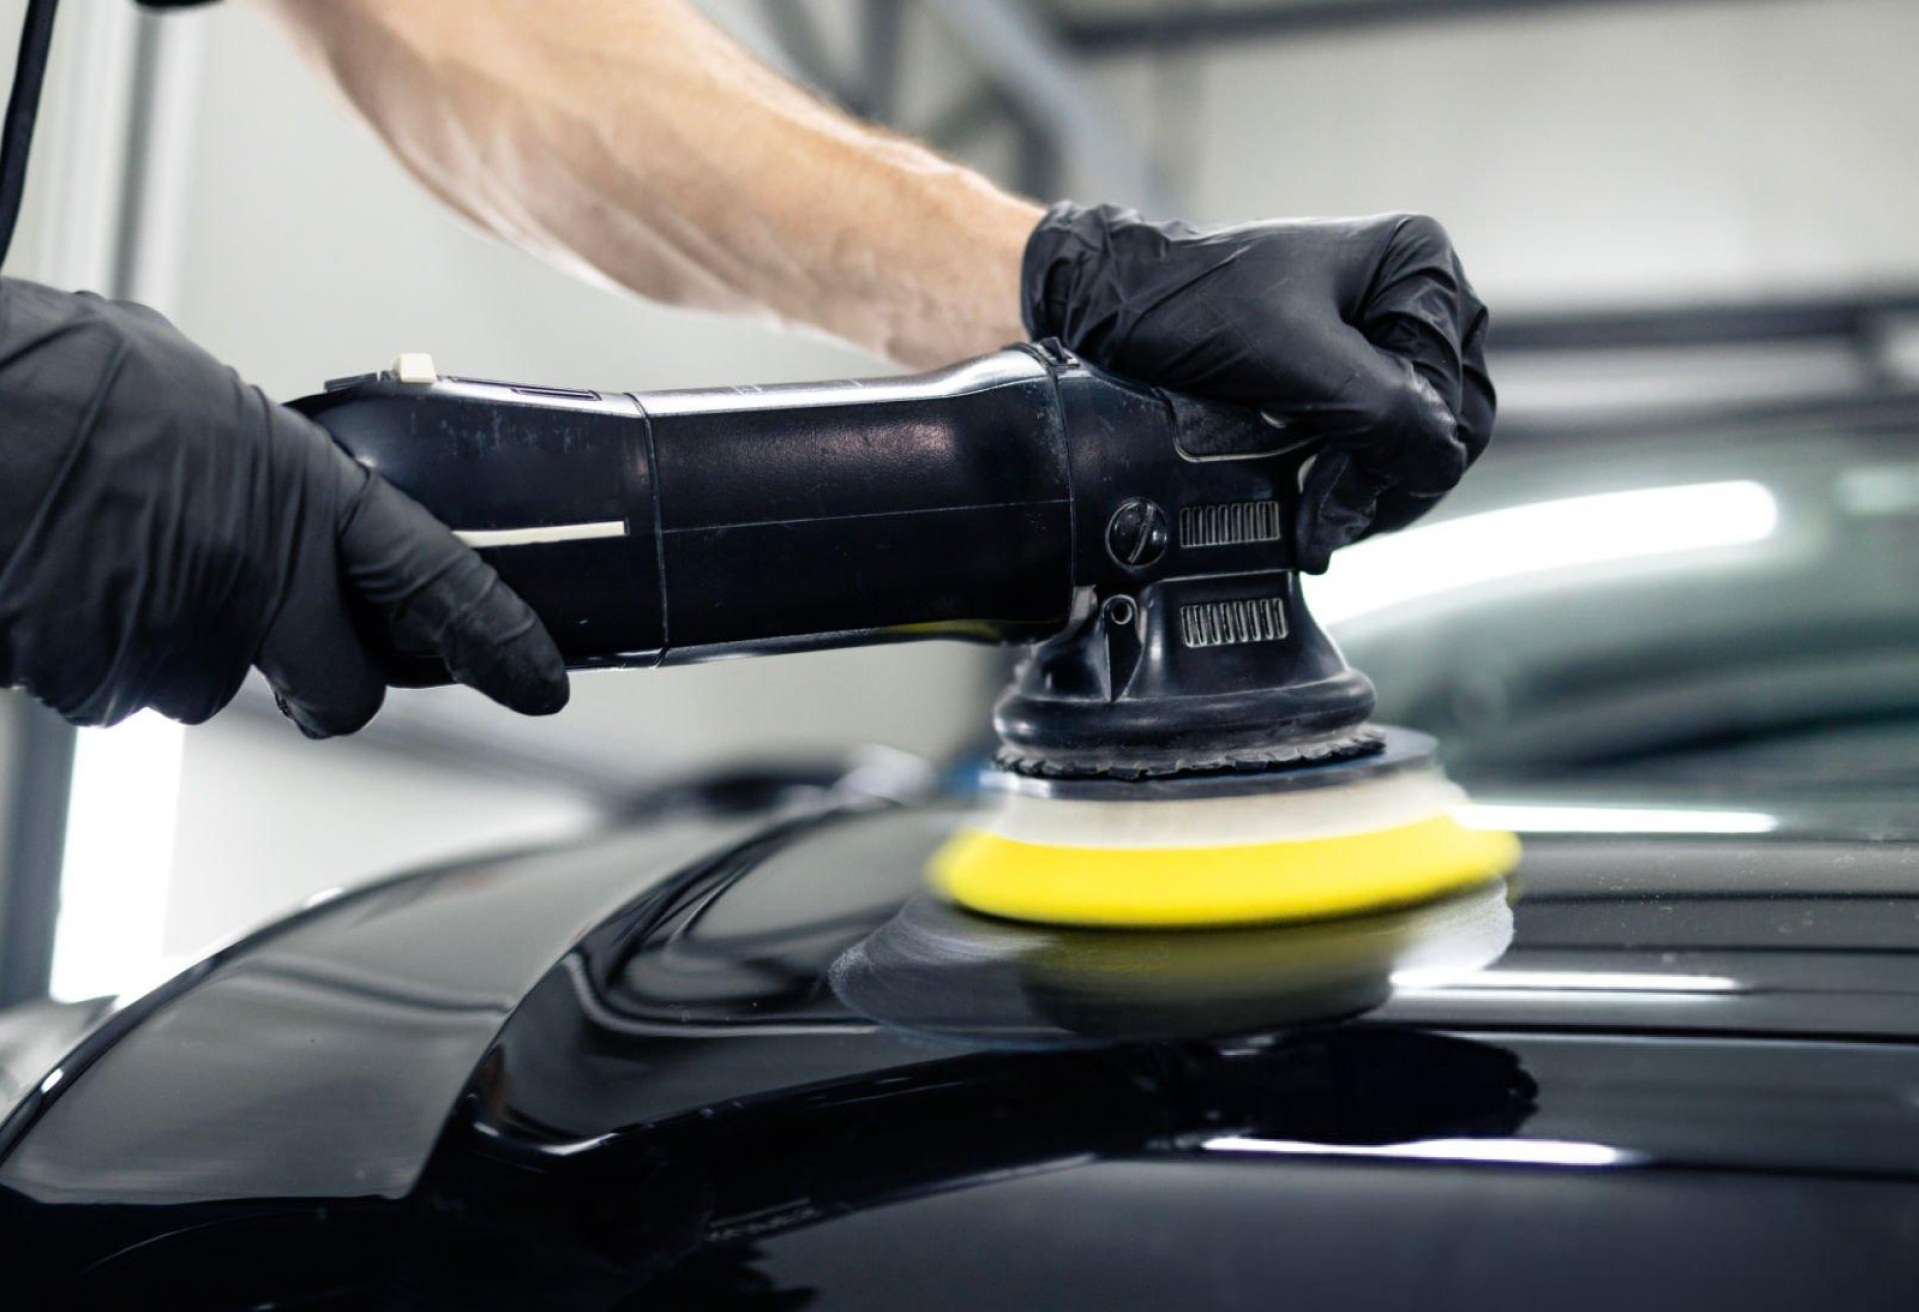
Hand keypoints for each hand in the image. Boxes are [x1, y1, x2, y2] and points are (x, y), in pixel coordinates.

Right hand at [0, 279, 568, 734]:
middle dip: (317, 682)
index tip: (538, 682)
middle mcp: (255, 576)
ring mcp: (174, 636)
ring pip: (193, 683)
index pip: (436, 580)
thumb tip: (259, 487)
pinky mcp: (92, 677)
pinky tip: (47, 572)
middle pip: (337, 692)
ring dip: (157, 641)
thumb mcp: (191, 392)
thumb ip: (257, 467)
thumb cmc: (49, 379)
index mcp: (299, 492)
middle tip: (267, 642)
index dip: (497, 640)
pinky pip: (101, 685)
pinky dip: (75, 646)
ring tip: (95, 549)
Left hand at [1021, 205, 1492, 571]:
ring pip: (1417, 438)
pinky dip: (1353, 477)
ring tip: (1316, 519)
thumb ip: (1382, 411)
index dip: (1399, 464)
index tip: (1330, 504)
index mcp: (1419, 267)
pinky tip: (1315, 501)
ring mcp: (1382, 331)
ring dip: (1371, 488)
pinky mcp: (1347, 367)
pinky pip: (1380, 438)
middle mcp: (1414, 293)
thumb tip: (1439, 462)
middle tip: (1325, 524)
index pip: (1454, 399)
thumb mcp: (1294, 361)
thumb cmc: (1187, 309)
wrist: (1111, 304)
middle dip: (1389, 481)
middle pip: (1449, 421)